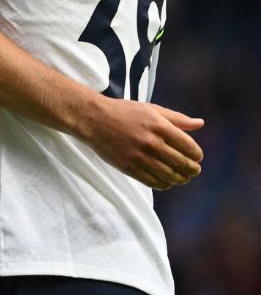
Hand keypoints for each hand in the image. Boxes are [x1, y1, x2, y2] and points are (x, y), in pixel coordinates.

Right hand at [79, 98, 203, 190]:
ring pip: (169, 175)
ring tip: (182, 178)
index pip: (189, 147)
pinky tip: (167, 181)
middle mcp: (151, 142)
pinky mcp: (128, 167)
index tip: (196, 157)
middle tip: (193, 171)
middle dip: (192, 169)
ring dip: (180, 179)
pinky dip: (164, 184)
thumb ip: (177, 118)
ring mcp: (139, 156)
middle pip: (181, 163)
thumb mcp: (151, 109)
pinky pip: (153, 182)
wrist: (93, 119)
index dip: (197, 155)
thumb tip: (201, 123)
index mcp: (159, 126)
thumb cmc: (124, 112)